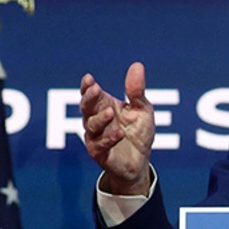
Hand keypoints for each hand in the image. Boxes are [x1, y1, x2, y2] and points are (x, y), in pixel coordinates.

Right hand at [80, 62, 154, 195]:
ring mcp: (96, 137)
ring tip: (110, 112)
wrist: (140, 163)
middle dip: (89, 98)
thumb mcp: (142, 109)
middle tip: (95, 89)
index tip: (89, 79)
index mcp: (104, 106)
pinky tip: (119, 133)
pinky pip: (100, 146)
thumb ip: (137, 91)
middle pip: (86, 107)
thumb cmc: (138, 133)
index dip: (87, 87)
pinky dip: (109, 139)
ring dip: (99, 119)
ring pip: (91, 126)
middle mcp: (96, 121)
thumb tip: (137, 65)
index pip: (90, 94)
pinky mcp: (100, 154)